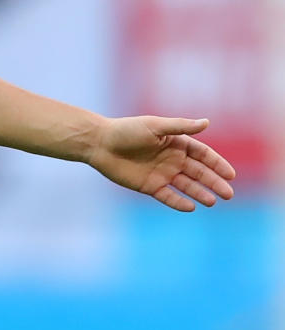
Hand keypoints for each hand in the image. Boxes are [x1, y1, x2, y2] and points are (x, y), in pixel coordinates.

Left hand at [89, 116, 235, 210]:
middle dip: (214, 182)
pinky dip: (179, 202)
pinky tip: (191, 207)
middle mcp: (172, 159)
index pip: (202, 155)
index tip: (231, 175)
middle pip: (198, 173)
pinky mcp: (149, 186)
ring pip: (186, 186)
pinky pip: (168, 196)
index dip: (217, 164)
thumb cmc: (126, 130)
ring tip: (213, 201)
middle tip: (229, 194)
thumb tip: (207, 122)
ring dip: (200, 193)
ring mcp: (161, 174)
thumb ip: (180, 126)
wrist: (99, 143)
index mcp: (176, 143)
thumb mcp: (155, 126)